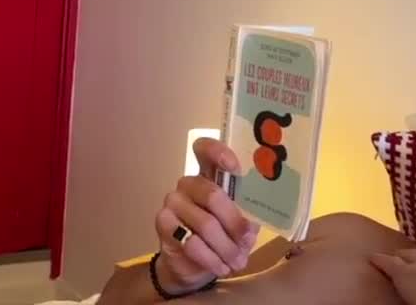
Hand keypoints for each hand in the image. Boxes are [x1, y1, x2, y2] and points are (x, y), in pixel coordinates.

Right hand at [153, 138, 259, 295]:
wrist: (193, 265)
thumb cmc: (222, 236)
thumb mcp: (240, 222)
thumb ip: (247, 213)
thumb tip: (253, 219)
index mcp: (209, 175)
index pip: (205, 149)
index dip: (218, 152)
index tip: (235, 167)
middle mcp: (189, 183)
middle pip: (213, 195)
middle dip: (235, 223)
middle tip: (246, 242)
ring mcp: (173, 201)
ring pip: (205, 224)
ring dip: (226, 248)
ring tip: (237, 262)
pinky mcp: (163, 222)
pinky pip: (191, 243)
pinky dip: (211, 258)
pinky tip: (220, 266)